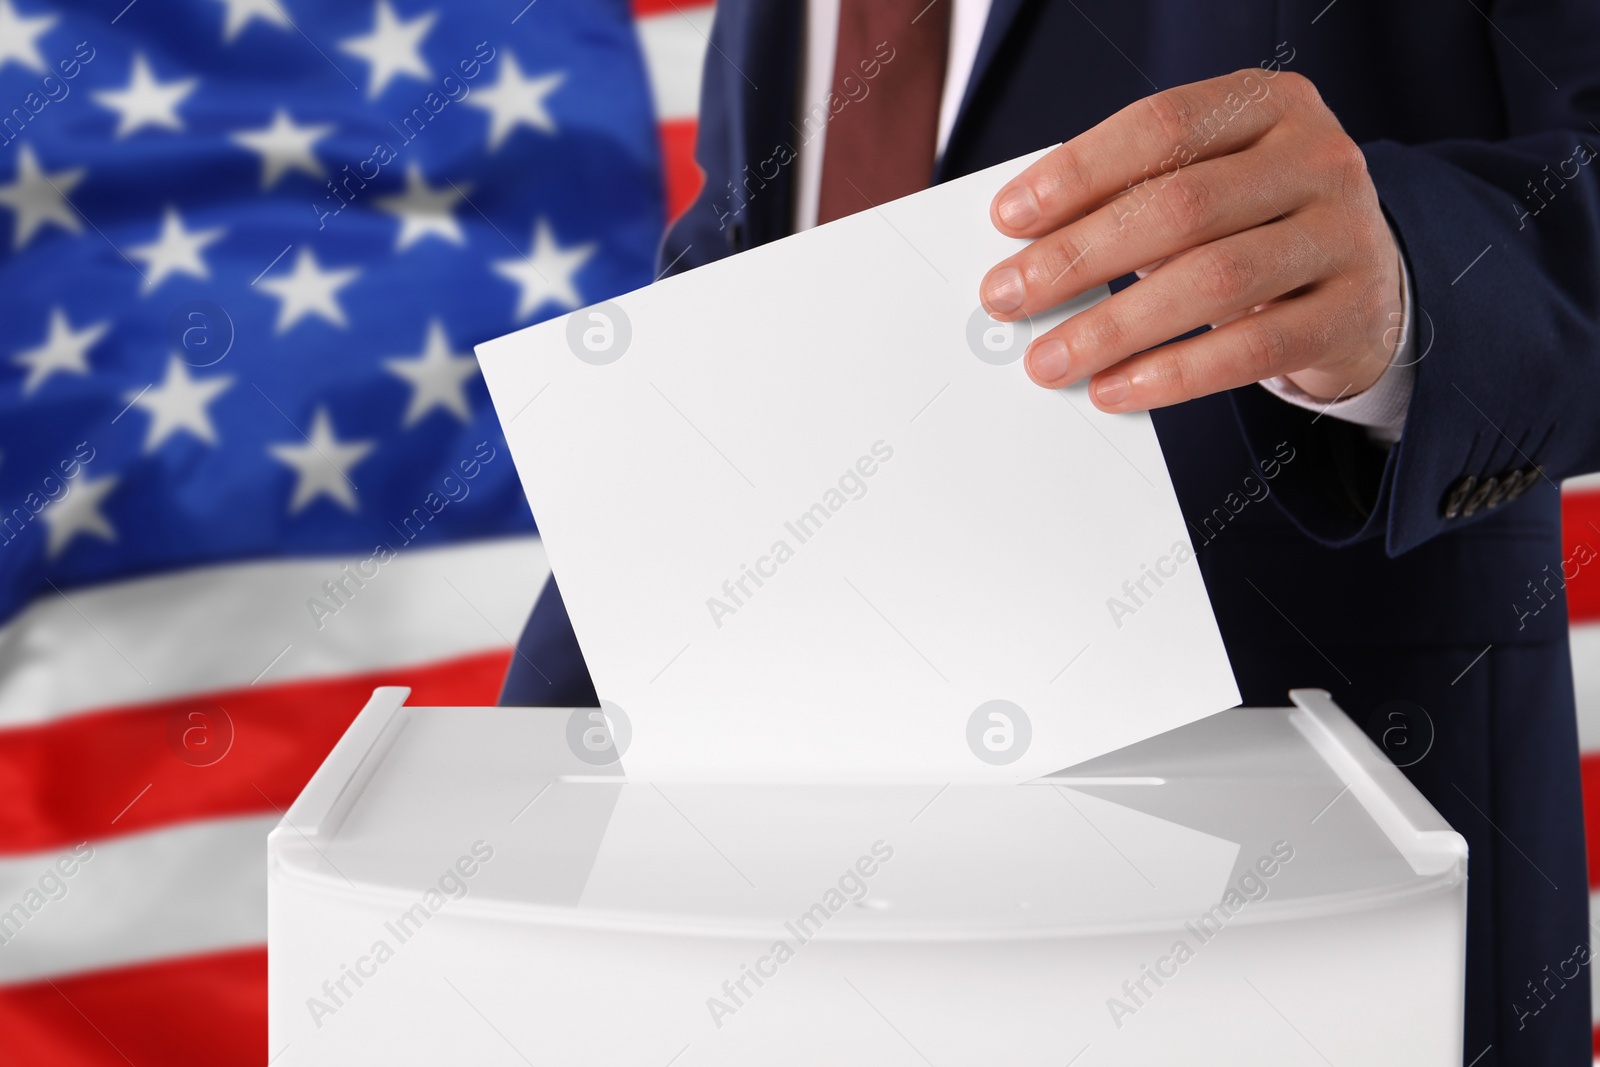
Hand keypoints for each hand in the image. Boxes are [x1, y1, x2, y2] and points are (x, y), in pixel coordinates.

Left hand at [980, 69, 1403, 410]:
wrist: (1370, 283)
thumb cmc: (1254, 225)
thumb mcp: (1208, 185)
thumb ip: (1133, 197)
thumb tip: (1025, 252)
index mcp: (1268, 105)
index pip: (1161, 125)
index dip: (1078, 171)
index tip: (1008, 218)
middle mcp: (1316, 159)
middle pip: (1180, 206)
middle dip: (1079, 257)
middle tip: (1008, 297)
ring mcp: (1343, 235)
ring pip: (1214, 280)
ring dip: (1114, 326)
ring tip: (1049, 360)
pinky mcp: (1349, 315)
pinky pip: (1251, 349)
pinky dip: (1173, 375)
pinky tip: (1116, 389)